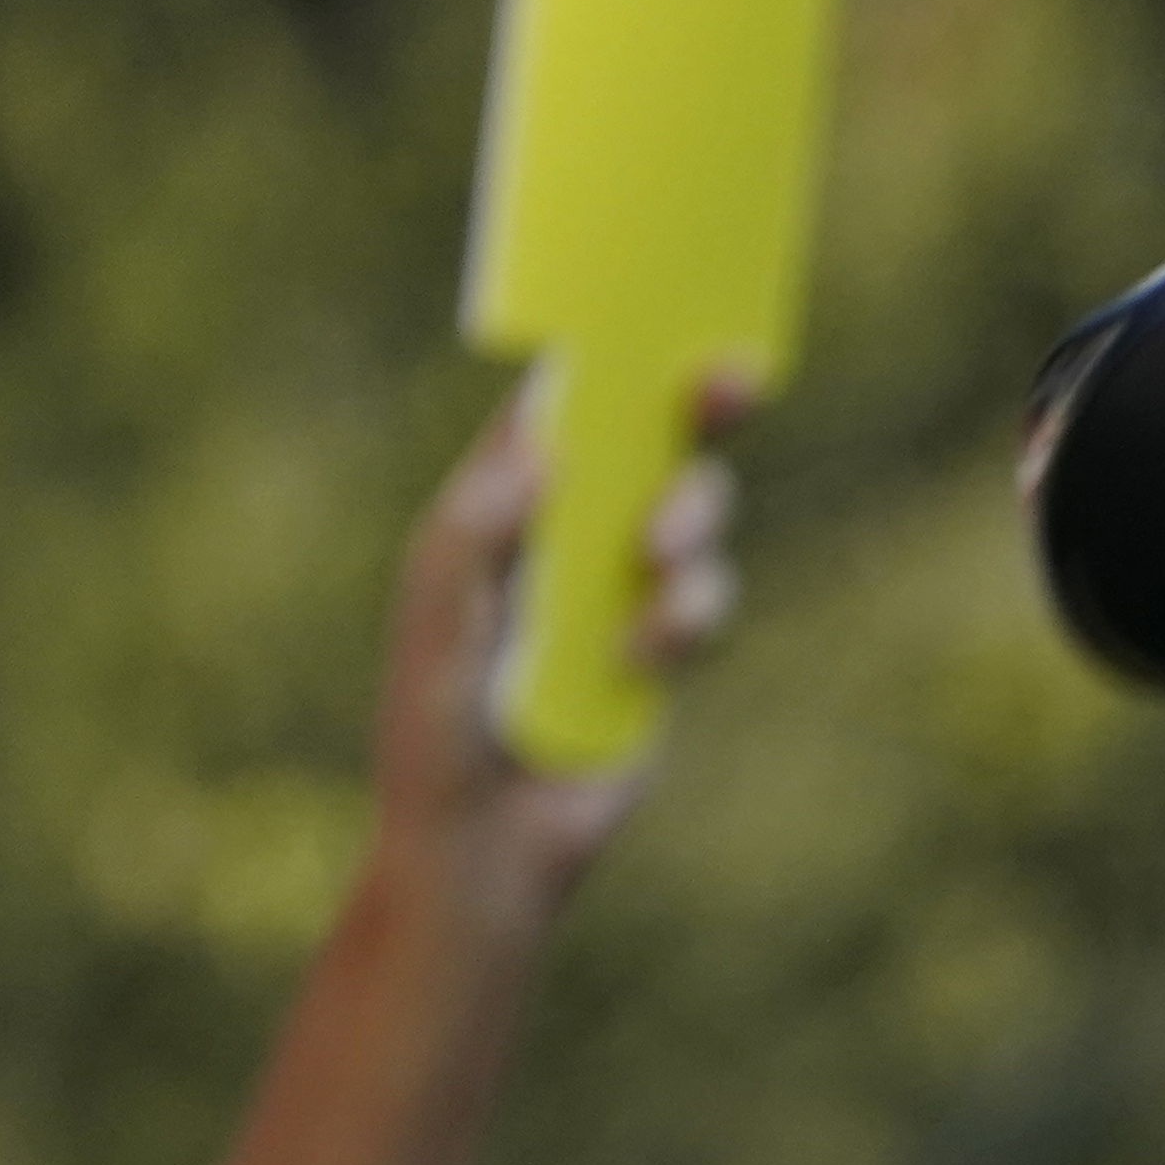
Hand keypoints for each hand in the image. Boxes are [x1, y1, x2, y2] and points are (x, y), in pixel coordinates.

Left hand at [362, 371, 748, 945]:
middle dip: (693, 407)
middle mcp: (564, 537)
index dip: (601, 359)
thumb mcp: (434, 627)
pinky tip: (637, 656)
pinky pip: (702, 601)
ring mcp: (618, 593)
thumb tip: (544, 448)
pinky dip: (683, 618)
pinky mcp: (661, 654)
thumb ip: (473, 536)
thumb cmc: (434, 737)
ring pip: (692, 516)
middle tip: (730, 378)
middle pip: (646, 443)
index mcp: (498, 510)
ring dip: (687, 522)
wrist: (488, 853)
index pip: (556, 411)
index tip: (645, 312)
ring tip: (656, 558)